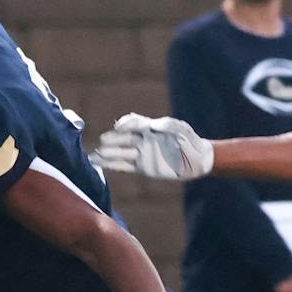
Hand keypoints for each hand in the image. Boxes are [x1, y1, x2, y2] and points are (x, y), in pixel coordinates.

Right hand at [94, 113, 214, 181]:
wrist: (198, 160)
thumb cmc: (190, 140)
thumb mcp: (181, 129)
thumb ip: (168, 125)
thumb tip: (153, 124)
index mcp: (150, 128)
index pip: (133, 124)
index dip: (125, 125)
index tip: (119, 128)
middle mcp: (143, 140)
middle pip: (123, 139)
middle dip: (112, 140)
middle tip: (102, 142)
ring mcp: (142, 154)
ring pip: (121, 153)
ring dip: (107, 154)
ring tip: (92, 157)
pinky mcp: (143, 168)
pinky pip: (126, 166)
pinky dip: (113, 165)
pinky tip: (101, 165)